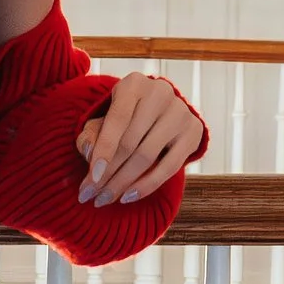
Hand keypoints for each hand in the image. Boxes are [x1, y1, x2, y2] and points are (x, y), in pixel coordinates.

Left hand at [75, 75, 201, 208]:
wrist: (159, 112)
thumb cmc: (123, 117)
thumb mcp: (103, 119)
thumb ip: (91, 134)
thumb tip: (89, 153)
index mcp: (135, 84)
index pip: (118, 119)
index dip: (103, 150)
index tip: (90, 179)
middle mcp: (161, 93)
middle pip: (131, 142)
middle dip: (107, 173)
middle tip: (90, 195)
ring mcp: (181, 112)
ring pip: (147, 156)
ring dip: (122, 183)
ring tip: (103, 199)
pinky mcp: (193, 132)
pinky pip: (169, 167)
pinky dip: (147, 185)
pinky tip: (128, 197)